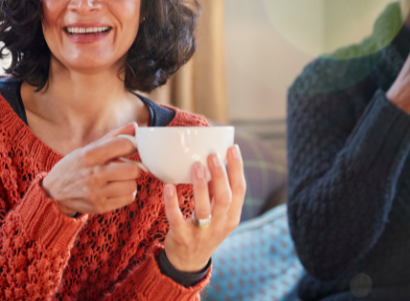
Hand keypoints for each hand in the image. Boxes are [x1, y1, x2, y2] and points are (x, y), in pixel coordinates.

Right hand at [41, 123, 140, 215]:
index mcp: (89, 155)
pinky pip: (129, 198)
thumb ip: (113, 137)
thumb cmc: (74, 166)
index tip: (130, 147)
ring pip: (132, 185)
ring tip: (119, 179)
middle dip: (133, 167)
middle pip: (132, 170)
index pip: (123, 145)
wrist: (53, 191)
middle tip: (126, 166)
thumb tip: (135, 126)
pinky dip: (127, 192)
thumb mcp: (88, 149)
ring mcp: (96, 193)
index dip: (132, 145)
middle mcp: (92, 174)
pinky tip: (117, 188)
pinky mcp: (100, 207)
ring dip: (129, 181)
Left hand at [162, 145, 245, 272]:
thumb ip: (216, 191)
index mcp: (232, 216)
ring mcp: (201, 232)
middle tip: (212, 155)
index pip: (240, 190)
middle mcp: (220, 224)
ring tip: (196, 166)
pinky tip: (168, 187)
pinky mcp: (182, 237)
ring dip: (200, 186)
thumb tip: (213, 161)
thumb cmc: (204, 230)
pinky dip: (172, 202)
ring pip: (204, 209)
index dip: (238, 168)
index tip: (233, 148)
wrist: (189, 262)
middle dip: (220, 175)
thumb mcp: (217, 214)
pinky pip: (177, 218)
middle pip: (225, 198)